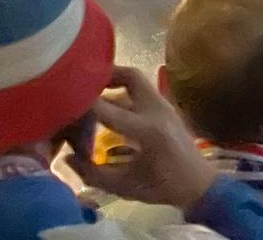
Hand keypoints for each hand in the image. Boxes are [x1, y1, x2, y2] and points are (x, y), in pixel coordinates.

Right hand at [68, 66, 218, 209]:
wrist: (199, 184)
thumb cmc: (163, 187)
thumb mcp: (125, 187)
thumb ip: (93, 173)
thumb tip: (66, 158)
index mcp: (147, 130)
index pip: (106, 108)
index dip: (81, 105)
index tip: (62, 104)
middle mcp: (156, 110)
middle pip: (129, 75)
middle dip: (103, 76)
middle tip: (81, 86)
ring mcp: (164, 106)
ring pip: (136, 80)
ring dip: (113, 83)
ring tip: (90, 95)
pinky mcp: (166, 107)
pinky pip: (141, 91)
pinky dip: (123, 93)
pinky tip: (109, 107)